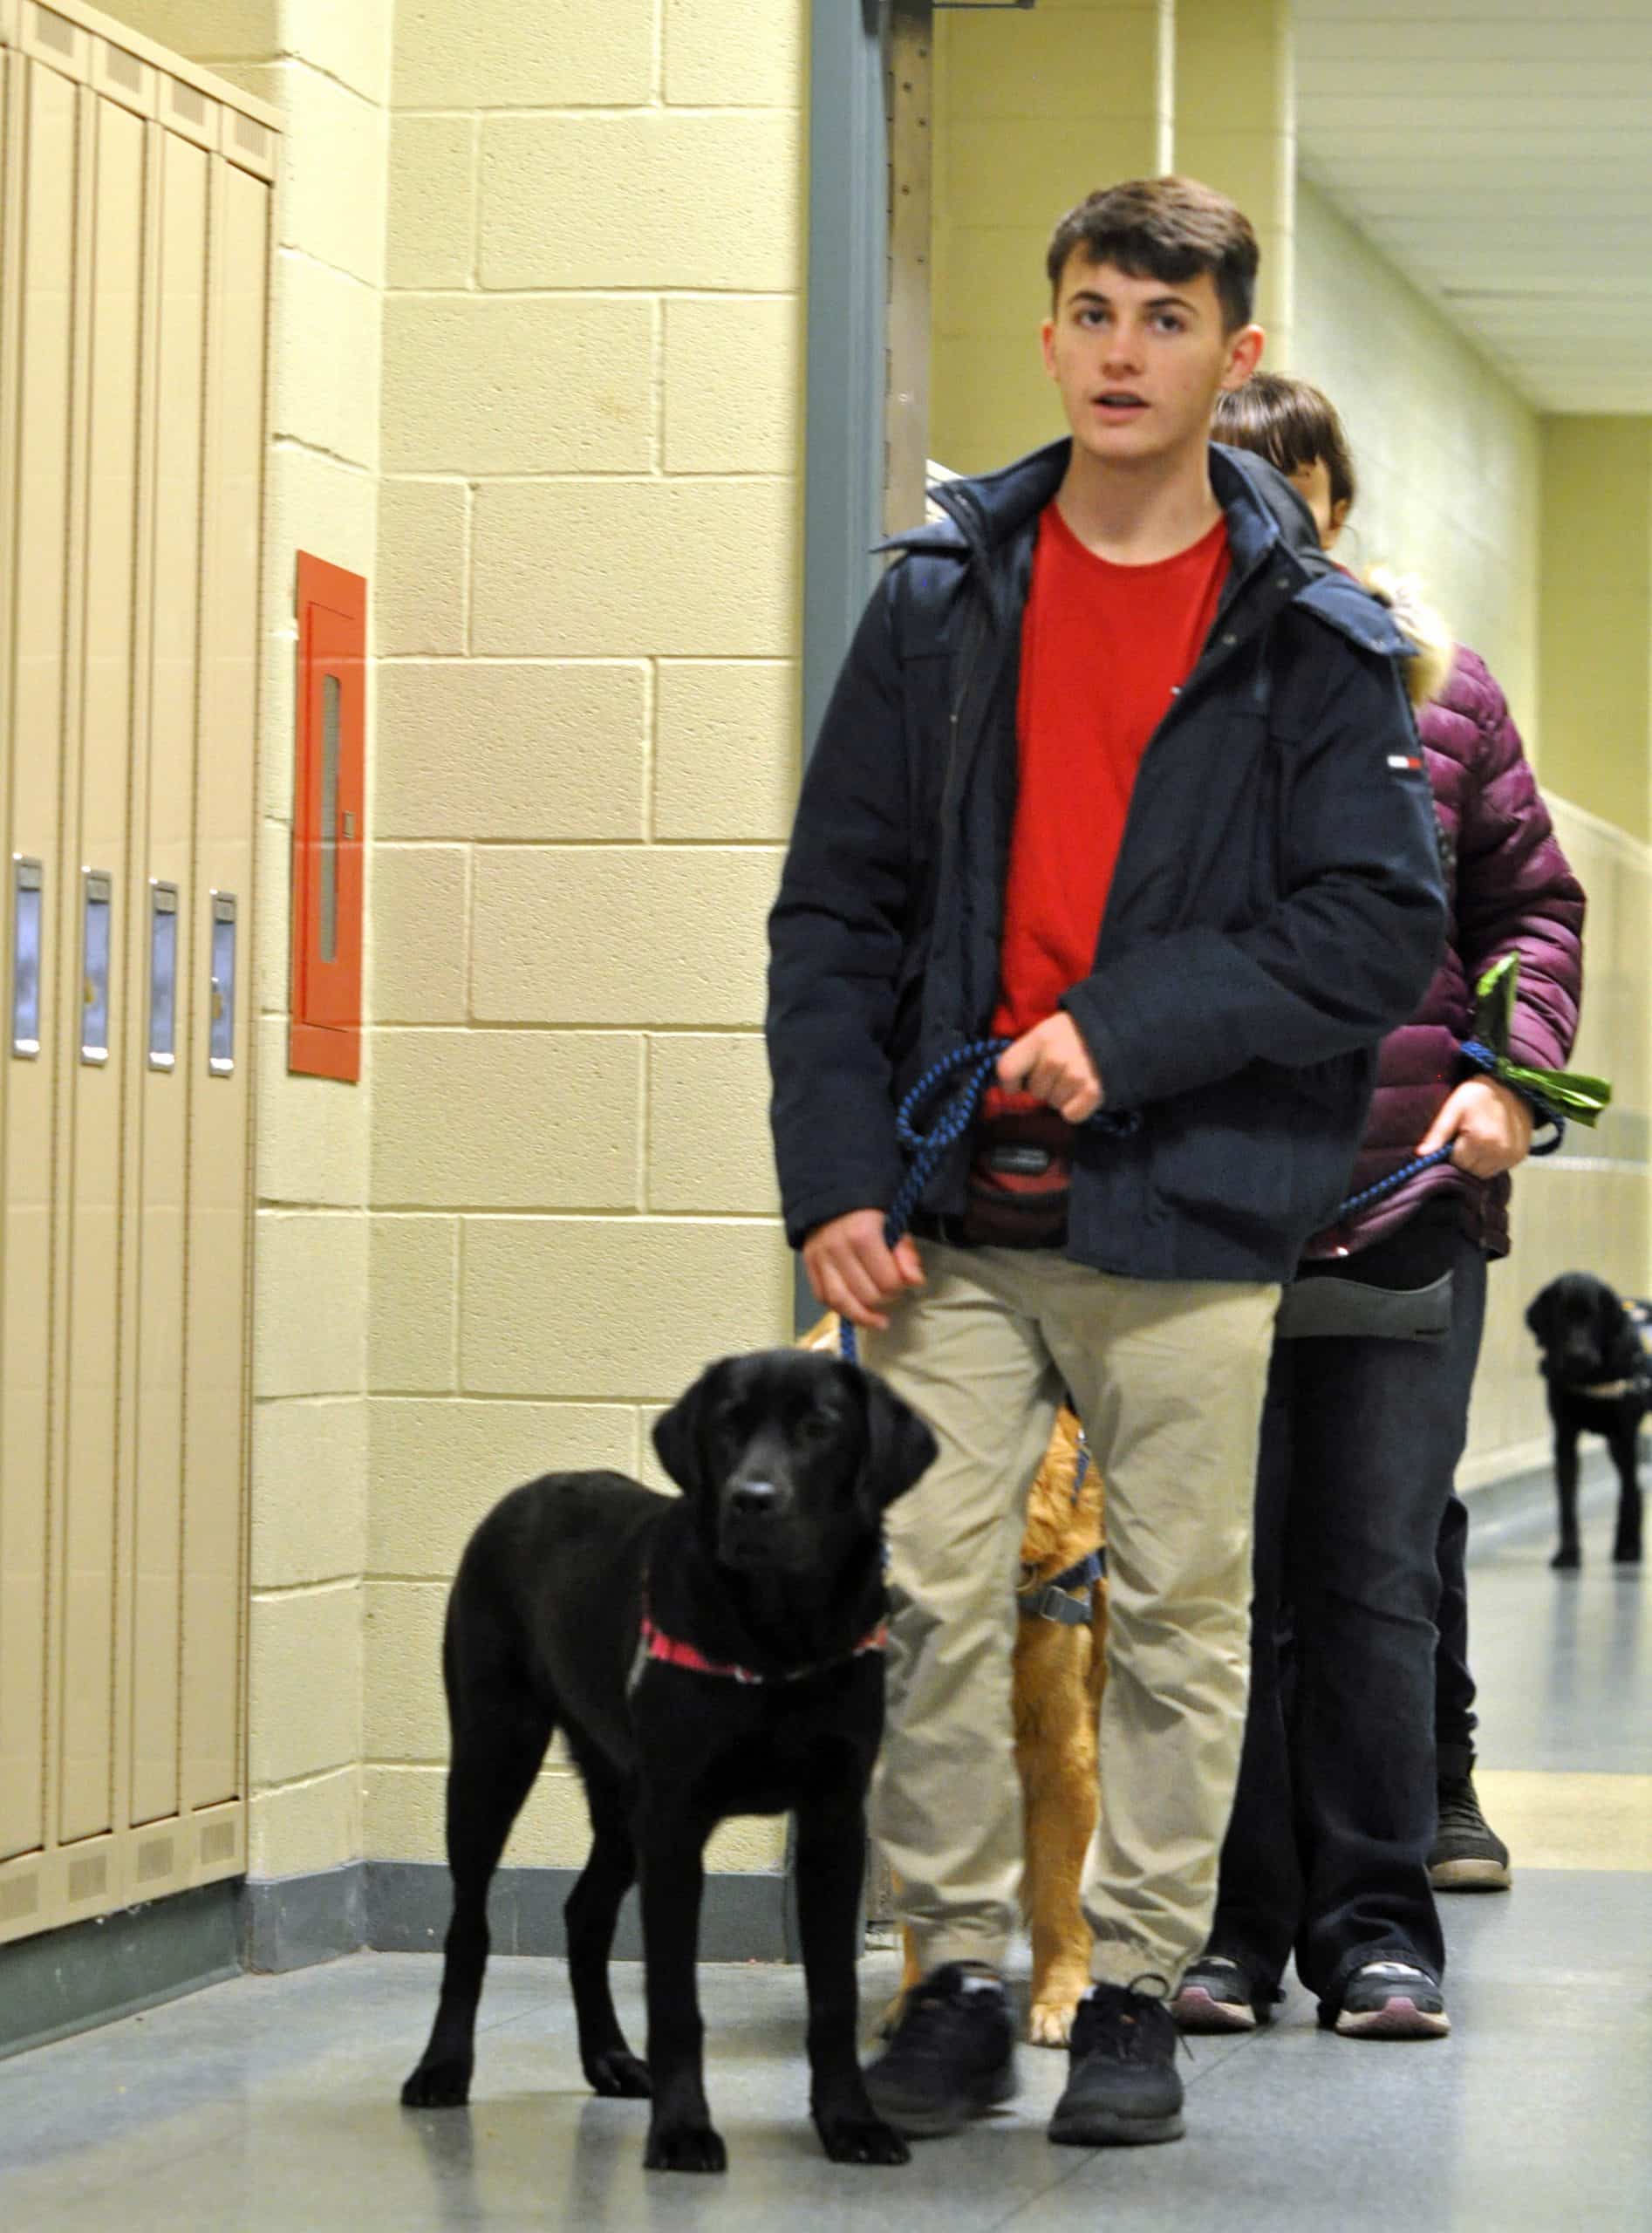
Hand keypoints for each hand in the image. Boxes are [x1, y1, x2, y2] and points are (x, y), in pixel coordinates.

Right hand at [803, 1209, 925, 1331]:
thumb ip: (907, 1253)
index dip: (900, 1287)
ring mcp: (820, 1258)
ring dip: (862, 1316)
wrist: (833, 1195)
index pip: (887, 1281)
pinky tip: (854, 1310)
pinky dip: (839, 1308)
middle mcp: (838, 1248)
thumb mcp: (895, 1224)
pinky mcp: (808, 1264)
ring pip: (841, 1302)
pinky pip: (822, 1297)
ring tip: (877, 1321)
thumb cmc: (869, 1211)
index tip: (903, 1282)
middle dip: (884, 1299)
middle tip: (890, 1292)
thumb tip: (915, 1281)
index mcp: (863, 1234)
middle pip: (866, 1295)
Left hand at [996, 1014, 1102, 1122]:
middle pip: (1034, 1092)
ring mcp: (1076, 1075)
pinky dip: (1077, 1108)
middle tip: (1060, 1073)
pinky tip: (1084, 1091)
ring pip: (1053, 1104)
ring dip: (1062, 1096)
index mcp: (1041, 1037)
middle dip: (1044, 1087)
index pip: (1007, 1069)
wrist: (1120, 1032)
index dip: (1010, 1083)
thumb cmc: (1076, 1035)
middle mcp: (1055, 1056)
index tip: (1017, 1085)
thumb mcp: (1048, 1031)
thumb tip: (1012, 1085)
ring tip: (1075, 1078)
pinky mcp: (1094, 1091)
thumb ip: (1027, 1053)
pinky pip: (1071, 1115)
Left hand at [1416, 1078, 1533, 1178]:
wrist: (1512, 1086)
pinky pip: (1499, 1169)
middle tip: (1464, 1140)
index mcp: (1481, 1140)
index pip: (1457, 1163)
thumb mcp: (1454, 1108)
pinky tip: (1489, 1145)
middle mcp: (1499, 1152)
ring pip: (1484, 1173)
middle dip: (1463, 1159)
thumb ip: (1438, 1132)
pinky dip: (1491, 1162)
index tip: (1453, 1139)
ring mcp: (1512, 1156)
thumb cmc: (1477, 1094)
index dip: (1451, 1153)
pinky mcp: (1520, 1156)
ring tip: (1477, 1142)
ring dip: (1477, 1163)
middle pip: (1471, 1170)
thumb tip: (1421, 1154)